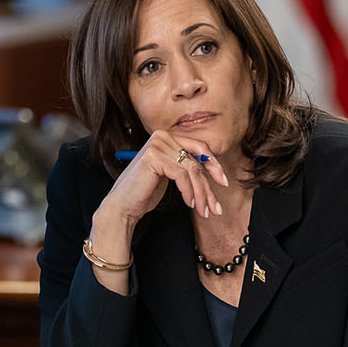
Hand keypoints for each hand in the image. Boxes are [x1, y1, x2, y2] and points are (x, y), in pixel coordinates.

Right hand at [98, 129, 228, 225]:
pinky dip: (189, 191)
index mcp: (167, 137)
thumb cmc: (146, 191)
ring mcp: (157, 144)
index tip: (223, 183)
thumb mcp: (172, 175)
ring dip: (201, 193)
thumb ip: (188, 167)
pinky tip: (190, 203)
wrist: (124, 205)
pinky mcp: (154, 157)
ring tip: (204, 210)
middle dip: (209, 185)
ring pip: (192, 169)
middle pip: (197, 160)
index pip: (199, 148)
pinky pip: (182, 175)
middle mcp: (162, 136)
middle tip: (216, 207)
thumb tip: (217, 171)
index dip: (214, 165)